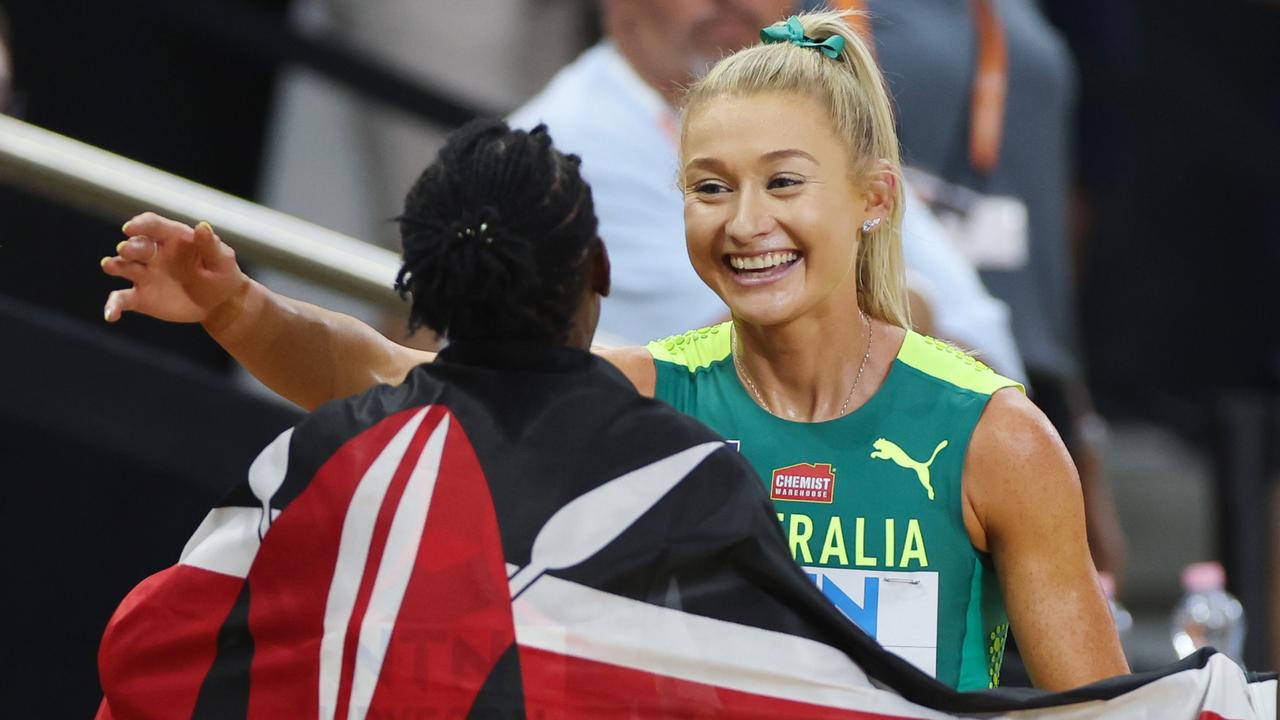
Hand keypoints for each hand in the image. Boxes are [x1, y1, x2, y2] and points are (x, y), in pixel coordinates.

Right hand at [101, 213, 247, 324]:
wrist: (219, 303)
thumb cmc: (222, 274)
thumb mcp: (221, 260)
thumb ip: (209, 244)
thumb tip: (202, 226)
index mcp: (172, 238)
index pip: (152, 225)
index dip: (140, 224)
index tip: (130, 228)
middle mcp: (153, 253)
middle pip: (136, 245)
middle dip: (130, 247)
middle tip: (126, 250)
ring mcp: (144, 274)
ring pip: (122, 267)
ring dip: (114, 265)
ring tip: (109, 266)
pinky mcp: (140, 297)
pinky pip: (121, 299)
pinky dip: (113, 306)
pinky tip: (111, 315)